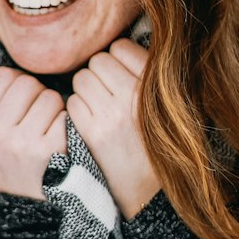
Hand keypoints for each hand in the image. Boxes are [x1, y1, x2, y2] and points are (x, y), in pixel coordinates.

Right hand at [0, 68, 66, 200]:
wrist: (29, 208)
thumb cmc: (9, 165)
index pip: (3, 76)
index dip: (18, 84)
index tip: (21, 101)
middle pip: (28, 82)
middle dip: (38, 95)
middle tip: (38, 116)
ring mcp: (22, 145)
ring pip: (50, 97)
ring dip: (55, 110)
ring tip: (47, 129)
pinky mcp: (50, 151)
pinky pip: (66, 117)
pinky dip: (67, 126)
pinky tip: (58, 141)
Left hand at [66, 39, 160, 219]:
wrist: (151, 191)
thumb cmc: (158, 141)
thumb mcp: (166, 103)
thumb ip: (146, 73)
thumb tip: (114, 48)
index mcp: (156, 84)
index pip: (121, 47)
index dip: (117, 60)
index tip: (121, 76)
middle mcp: (134, 95)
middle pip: (98, 61)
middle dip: (99, 74)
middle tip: (108, 93)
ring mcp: (111, 114)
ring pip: (81, 79)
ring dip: (86, 90)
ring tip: (99, 107)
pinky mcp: (93, 132)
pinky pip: (72, 103)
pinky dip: (78, 110)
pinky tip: (91, 122)